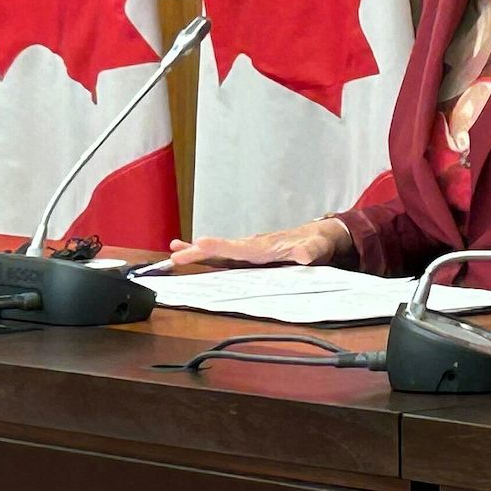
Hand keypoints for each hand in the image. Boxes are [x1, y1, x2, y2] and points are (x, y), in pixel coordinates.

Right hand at [167, 218, 351, 268]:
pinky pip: (223, 254)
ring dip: (196, 250)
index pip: (239, 248)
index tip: (201, 243)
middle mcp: (252, 246)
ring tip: (173, 249)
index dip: (220, 246)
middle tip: (176, 254)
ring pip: (219, 250)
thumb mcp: (316, 249)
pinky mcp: (248, 254)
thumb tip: (303, 254)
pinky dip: (205, 252)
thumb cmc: (315, 244)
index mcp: (265, 247)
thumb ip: (309, 251)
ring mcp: (248, 249)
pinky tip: (188, 250)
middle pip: (222, 249)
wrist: (316, 236)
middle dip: (199, 251)